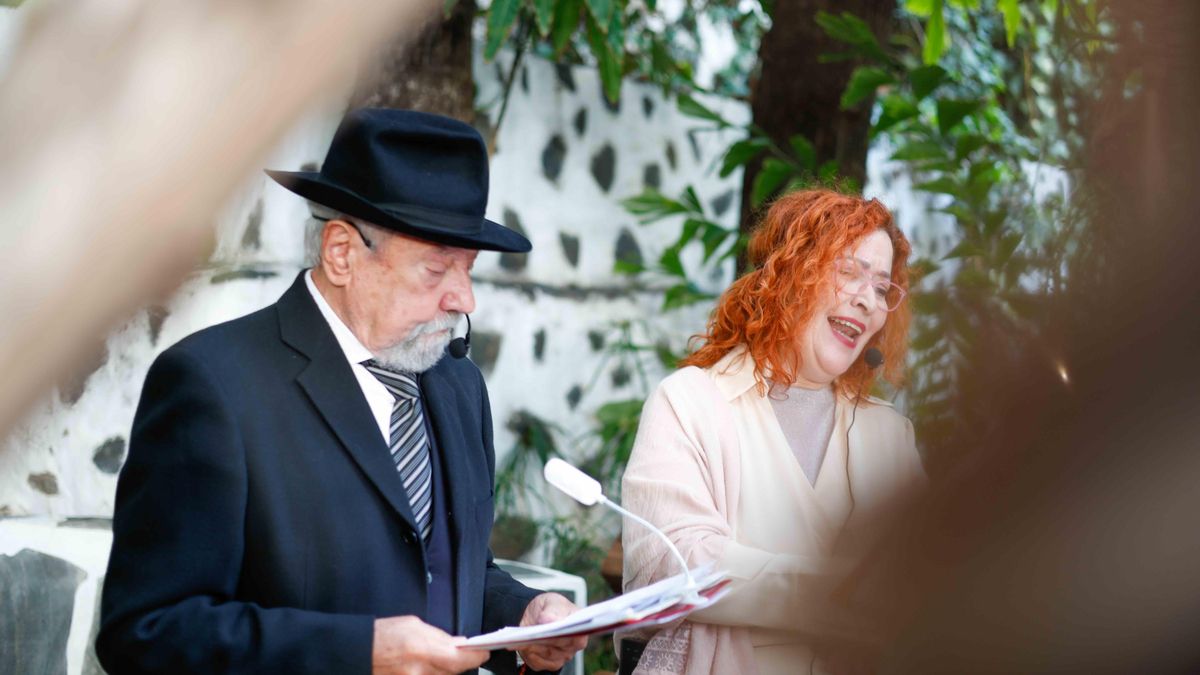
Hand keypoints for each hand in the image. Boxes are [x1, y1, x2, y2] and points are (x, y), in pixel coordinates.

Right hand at [373, 616, 488, 674]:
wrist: (356, 652)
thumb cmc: (382, 634)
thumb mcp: (413, 625)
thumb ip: (438, 636)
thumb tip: (458, 643)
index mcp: (421, 649)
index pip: (460, 660)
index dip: (476, 656)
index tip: (484, 651)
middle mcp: (419, 671)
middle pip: (454, 672)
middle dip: (462, 662)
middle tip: (467, 653)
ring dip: (447, 669)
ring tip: (441, 657)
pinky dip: (435, 672)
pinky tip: (432, 664)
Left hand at [513, 592, 587, 670]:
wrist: (536, 616)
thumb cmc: (550, 608)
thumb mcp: (552, 602)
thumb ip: (552, 610)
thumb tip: (548, 620)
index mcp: (580, 628)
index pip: (578, 635)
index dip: (567, 633)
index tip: (555, 627)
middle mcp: (573, 646)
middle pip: (560, 646)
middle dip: (546, 639)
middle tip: (533, 633)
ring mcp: (561, 657)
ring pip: (547, 654)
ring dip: (534, 646)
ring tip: (521, 638)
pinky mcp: (547, 664)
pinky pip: (537, 662)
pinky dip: (528, 654)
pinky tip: (520, 645)